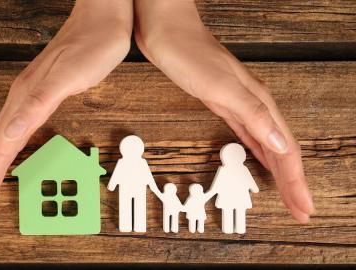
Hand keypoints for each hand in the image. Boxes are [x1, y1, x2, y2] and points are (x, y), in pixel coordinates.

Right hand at [0, 0, 131, 223]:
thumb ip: (36, 104)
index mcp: (25, 100)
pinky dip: (12, 152)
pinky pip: (19, 131)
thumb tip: (7, 134)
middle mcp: (22, 99)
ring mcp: (30, 97)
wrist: (104, 19)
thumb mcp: (69, 76)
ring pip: (3, 141)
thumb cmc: (92, 45)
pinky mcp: (43, 95)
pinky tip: (16, 157)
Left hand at [134, 0, 313, 222]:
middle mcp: (255, 106)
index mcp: (259, 104)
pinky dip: (259, 154)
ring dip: (279, 171)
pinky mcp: (223, 105)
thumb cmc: (189, 54)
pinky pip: (249, 137)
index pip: (286, 151)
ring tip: (288, 193)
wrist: (165, 30)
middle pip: (281, 152)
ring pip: (267, 146)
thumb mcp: (220, 86)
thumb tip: (281, 144)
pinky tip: (260, 160)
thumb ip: (252, 114)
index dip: (296, 182)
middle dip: (293, 183)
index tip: (304, 209)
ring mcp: (239, 105)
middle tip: (300, 210)